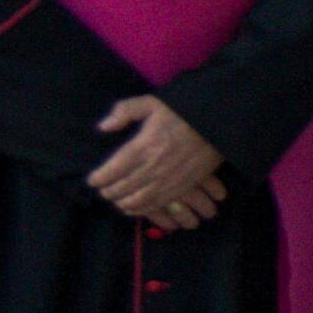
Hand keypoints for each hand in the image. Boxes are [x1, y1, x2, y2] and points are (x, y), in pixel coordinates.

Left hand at [89, 94, 227, 227]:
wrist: (219, 123)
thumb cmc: (183, 112)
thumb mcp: (152, 103)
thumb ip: (125, 111)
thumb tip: (103, 127)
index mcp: (143, 146)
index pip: (112, 169)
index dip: (99, 178)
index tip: (93, 179)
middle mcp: (154, 166)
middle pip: (122, 187)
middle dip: (108, 192)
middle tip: (103, 190)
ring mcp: (169, 179)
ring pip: (138, 200)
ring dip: (123, 203)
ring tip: (116, 200)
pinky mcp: (183, 186)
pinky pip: (157, 204)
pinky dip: (142, 209)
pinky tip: (134, 207)